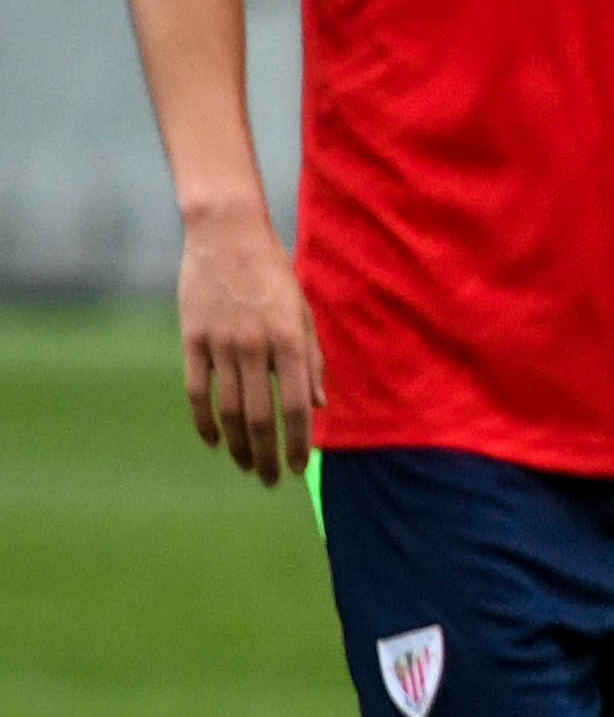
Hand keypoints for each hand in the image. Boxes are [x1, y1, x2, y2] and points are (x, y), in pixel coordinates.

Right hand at [179, 207, 321, 487]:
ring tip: (246, 466)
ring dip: (238, 445)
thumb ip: (311, 361)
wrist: (228, 236)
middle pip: (260, 417)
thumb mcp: (303, 314)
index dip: (298, 443)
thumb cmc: (274, 276)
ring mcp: (221, 344)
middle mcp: (256, 347)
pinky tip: (214, 441)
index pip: (296, 407)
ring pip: (228, 410)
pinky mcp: (193, 339)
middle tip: (270, 480)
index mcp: (291, 342)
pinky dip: (204, 421)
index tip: (299, 467)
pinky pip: (198, 390)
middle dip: (267, 455)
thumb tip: (317, 407)